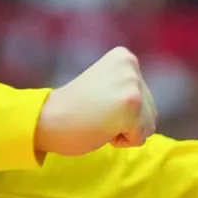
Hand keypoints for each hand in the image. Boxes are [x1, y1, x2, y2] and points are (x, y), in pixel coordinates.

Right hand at [34, 47, 157, 155]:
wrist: (48, 119)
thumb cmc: (74, 109)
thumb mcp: (105, 84)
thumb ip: (127, 88)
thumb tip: (142, 105)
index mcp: (124, 57)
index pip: (144, 97)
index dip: (120, 109)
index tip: (96, 101)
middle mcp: (131, 67)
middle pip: (150, 112)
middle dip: (125, 121)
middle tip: (95, 112)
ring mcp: (132, 85)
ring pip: (148, 126)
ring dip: (124, 131)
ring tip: (99, 118)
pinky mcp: (131, 105)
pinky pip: (139, 138)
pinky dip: (120, 141)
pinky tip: (100, 126)